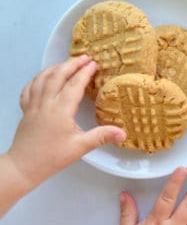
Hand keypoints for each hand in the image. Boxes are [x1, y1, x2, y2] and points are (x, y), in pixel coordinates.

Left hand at [7, 55, 125, 189]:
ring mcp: (33, 105)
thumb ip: (102, 136)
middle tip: (85, 57)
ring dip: (56, 67)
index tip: (94, 64)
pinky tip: (45, 77)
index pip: (74, 85)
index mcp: (60, 110)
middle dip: (71, 63)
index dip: (85, 72)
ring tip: (68, 63)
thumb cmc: (53, 157)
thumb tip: (124, 133)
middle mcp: (45, 103)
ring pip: (42, 78)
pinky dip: (38, 78)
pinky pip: (30, 87)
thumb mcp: (80, 147)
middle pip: (57, 75)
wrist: (24, 166)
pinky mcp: (26, 109)